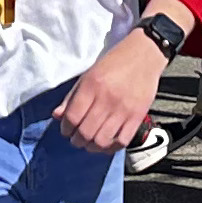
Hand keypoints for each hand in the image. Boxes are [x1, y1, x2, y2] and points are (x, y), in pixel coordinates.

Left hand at [54, 28, 164, 152]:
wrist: (144, 55)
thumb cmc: (114, 64)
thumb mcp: (88, 75)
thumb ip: (72, 97)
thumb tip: (57, 116)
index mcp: (91, 86)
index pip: (72, 117)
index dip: (65, 128)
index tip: (66, 130)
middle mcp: (106, 99)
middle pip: (85, 132)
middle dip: (77, 140)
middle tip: (77, 139)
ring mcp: (123, 109)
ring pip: (102, 141)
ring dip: (92, 146)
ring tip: (90, 143)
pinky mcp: (138, 116)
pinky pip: (121, 141)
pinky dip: (111, 147)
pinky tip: (107, 142)